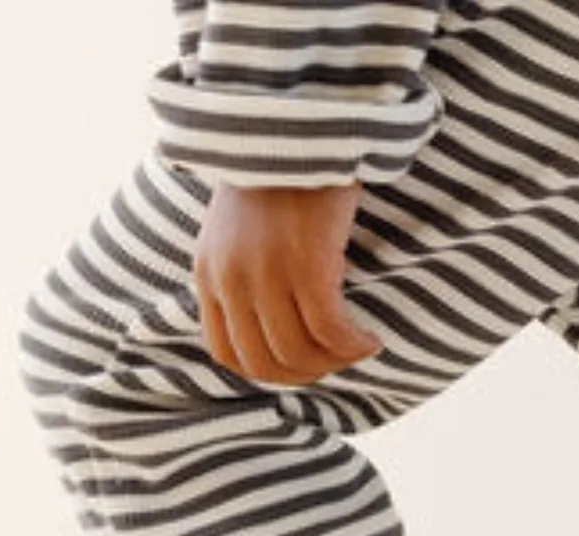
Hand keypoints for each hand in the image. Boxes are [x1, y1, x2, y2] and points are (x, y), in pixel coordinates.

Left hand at [191, 181, 385, 384]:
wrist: (295, 118)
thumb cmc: (277, 173)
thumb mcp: (236, 230)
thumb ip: (240, 275)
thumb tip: (273, 328)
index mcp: (208, 272)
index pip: (227, 354)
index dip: (267, 371)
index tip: (300, 362)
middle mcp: (231, 279)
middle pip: (265, 363)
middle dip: (305, 373)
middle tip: (337, 360)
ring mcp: (266, 273)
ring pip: (300, 353)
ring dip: (334, 361)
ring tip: (358, 347)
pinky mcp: (306, 264)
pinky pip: (331, 332)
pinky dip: (354, 345)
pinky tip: (371, 339)